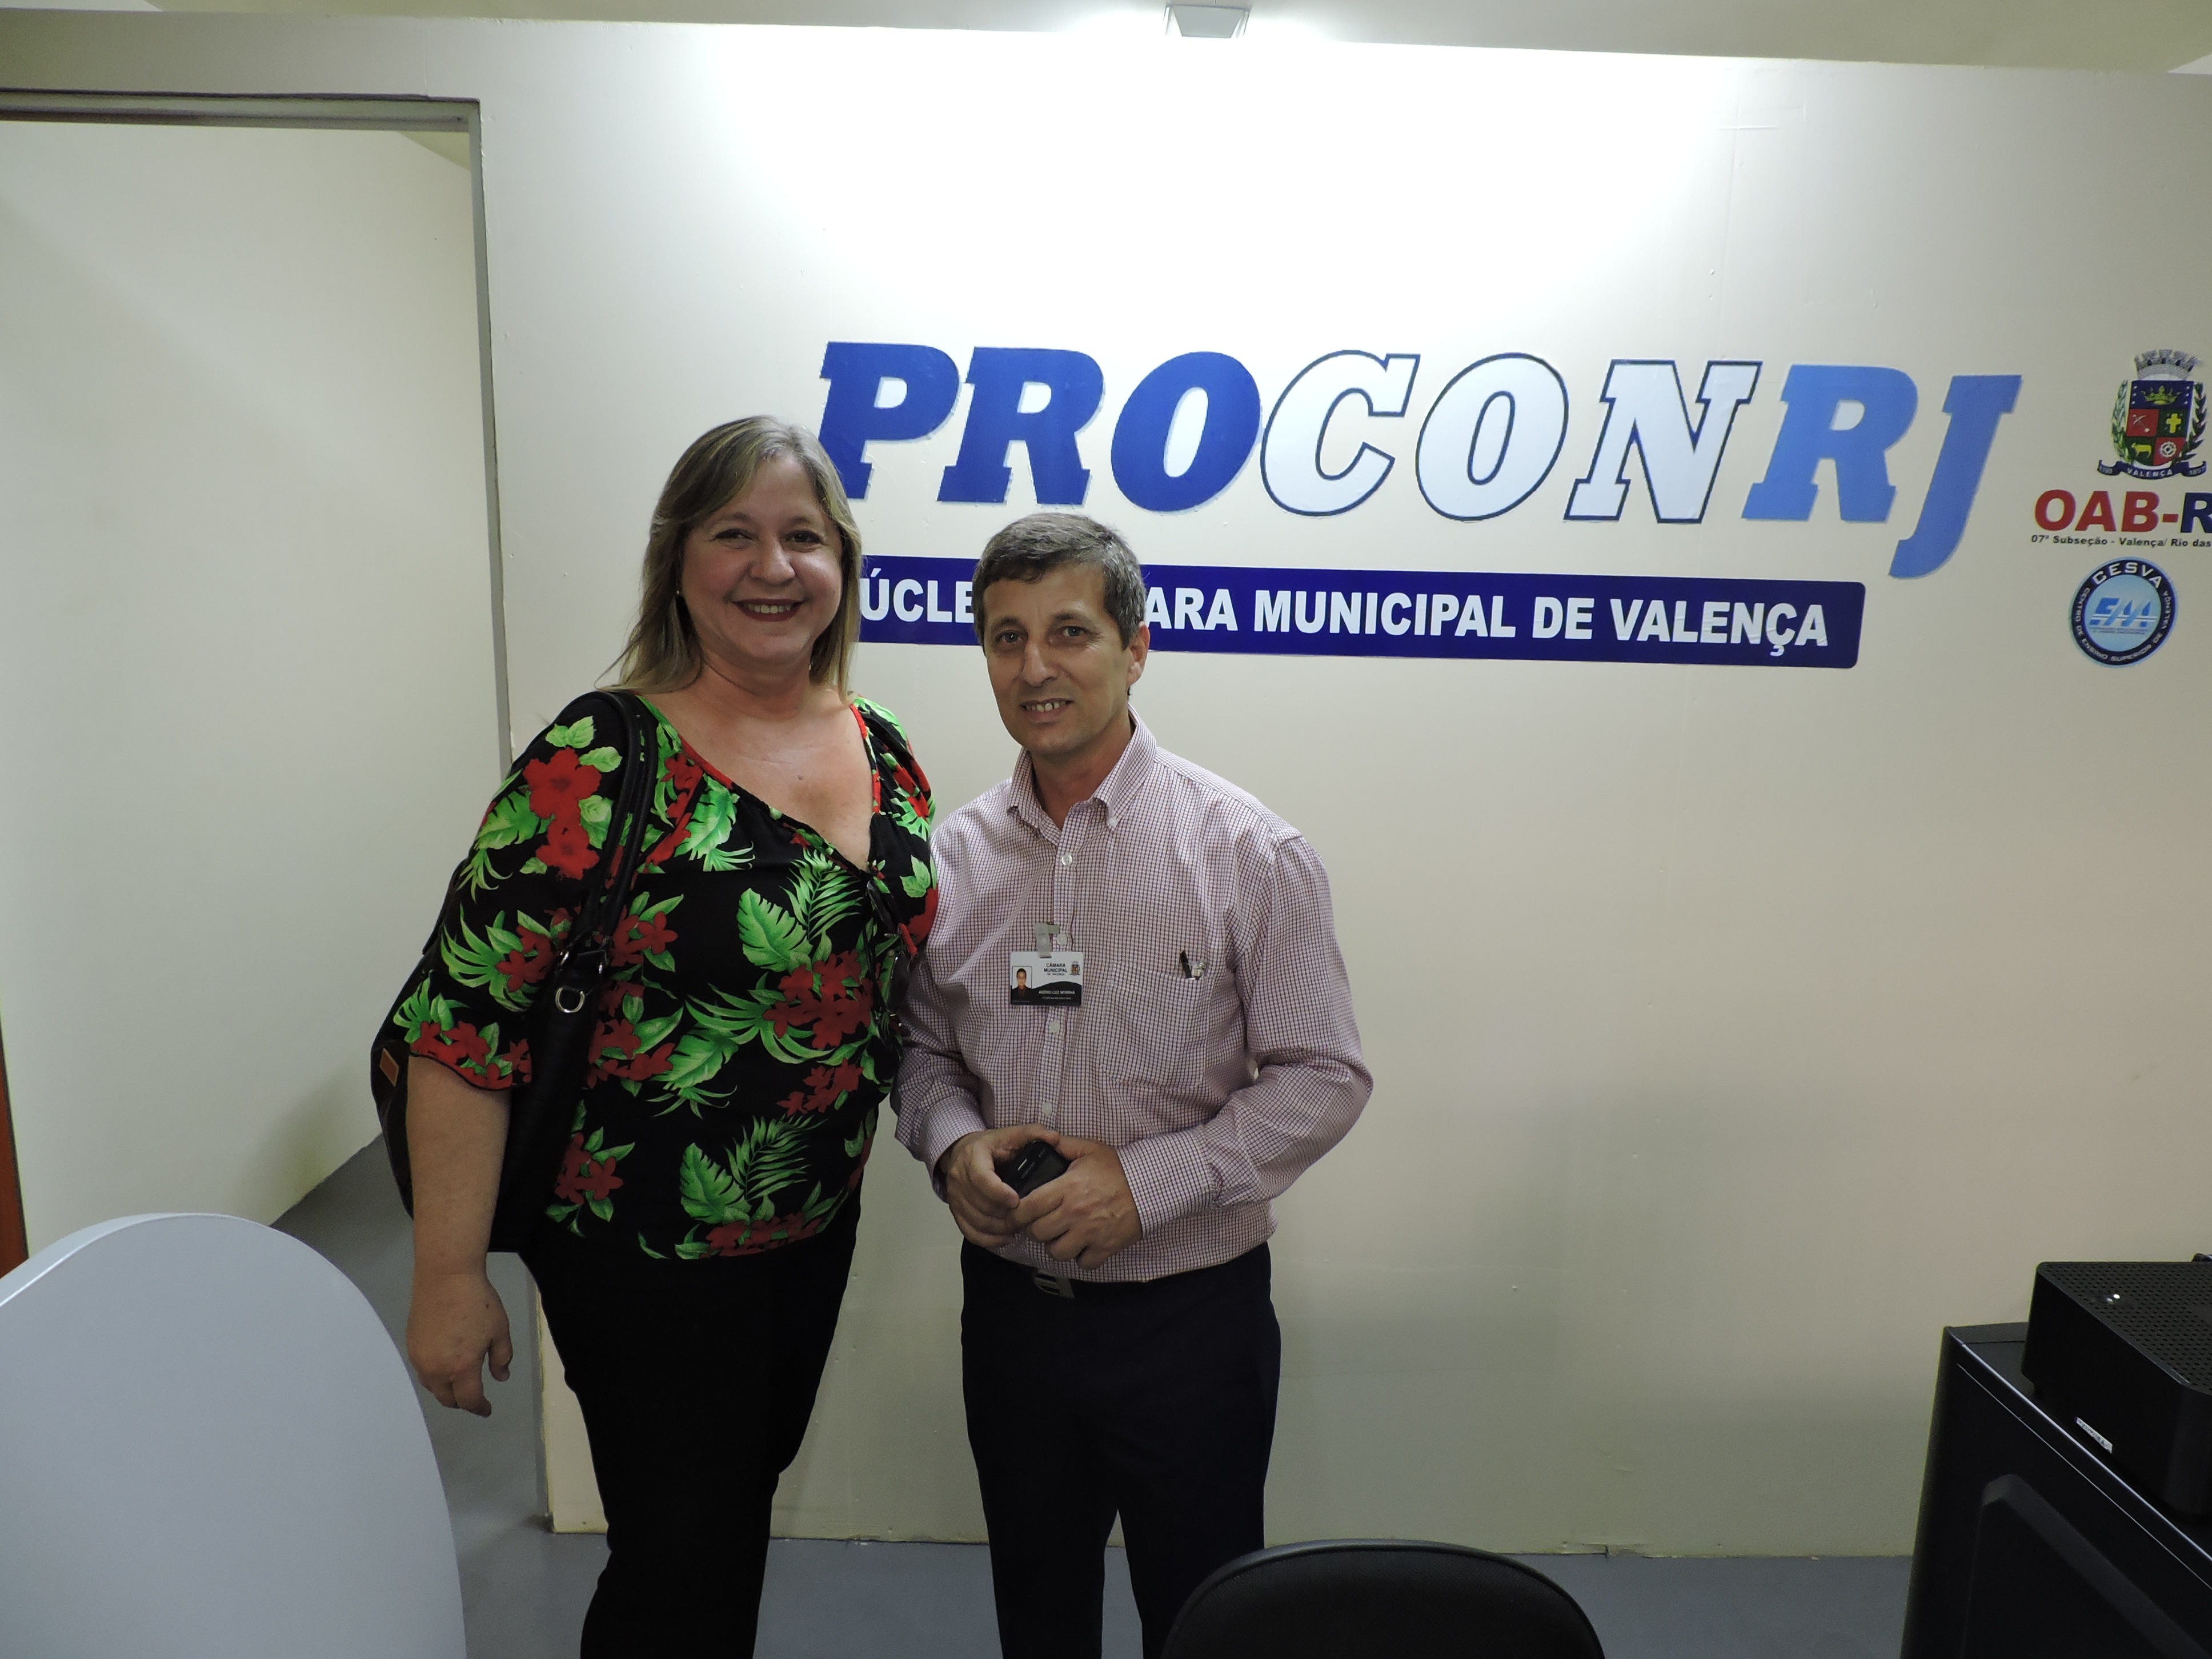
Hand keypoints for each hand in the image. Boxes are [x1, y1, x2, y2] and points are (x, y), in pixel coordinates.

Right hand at [406, 1268, 512, 1415]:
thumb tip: (501, 1378)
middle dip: (462, 1402)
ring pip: (432, 1387)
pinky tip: (444, 1367)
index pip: (469, 1400)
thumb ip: (501, 1358)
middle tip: (474, 1398)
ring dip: (446, 1391)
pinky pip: (423, 1371)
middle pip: (447, 1398)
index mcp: (462, 1368)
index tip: (486, 1410)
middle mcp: (436, 1369)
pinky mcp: (411, 1346)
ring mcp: (420, 1358)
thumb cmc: (478, 1301)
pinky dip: (435, 1377)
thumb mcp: (500, 1330)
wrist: (446, 1276)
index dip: (480, 1408)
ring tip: (459, 1385)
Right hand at [936, 1125, 1053, 1247]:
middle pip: (981, 1204)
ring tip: (1020, 1226)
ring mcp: (955, 1196)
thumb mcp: (1010, 1134)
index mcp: (973, 1157)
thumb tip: (1054, 1137)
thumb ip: (1033, 1134)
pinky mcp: (956, 1211)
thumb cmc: (988, 1146)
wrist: (961, 1151)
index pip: (981, 1178)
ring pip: (977, 1220)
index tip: (1016, 1200)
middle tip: (1026, 1216)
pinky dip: (988, 1239)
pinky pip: (969, 1231)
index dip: (999, 1192)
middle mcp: (960, 1177)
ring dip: (1000, 1227)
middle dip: (1005, 1214)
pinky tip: (1006, 1237)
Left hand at [1012, 1135, 1140, 1269]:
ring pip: (1057, 1252)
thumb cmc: (1119, 1168)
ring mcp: (1090, 1233)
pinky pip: (1083, 1263)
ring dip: (1056, 1245)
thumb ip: (1062, 1146)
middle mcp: (1075, 1213)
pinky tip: (1083, 1244)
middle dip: (1035, 1229)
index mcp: (1067, 1187)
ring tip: (1061, 1235)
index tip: (1015, 1214)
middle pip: (1038, 1233)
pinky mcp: (1105, 1247)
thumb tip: (1042, 1142)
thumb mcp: (1089, 1149)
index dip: (1016, 1214)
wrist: (1150, 1185)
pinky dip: (1081, 1257)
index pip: (1028, 1207)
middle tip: (1041, 1223)